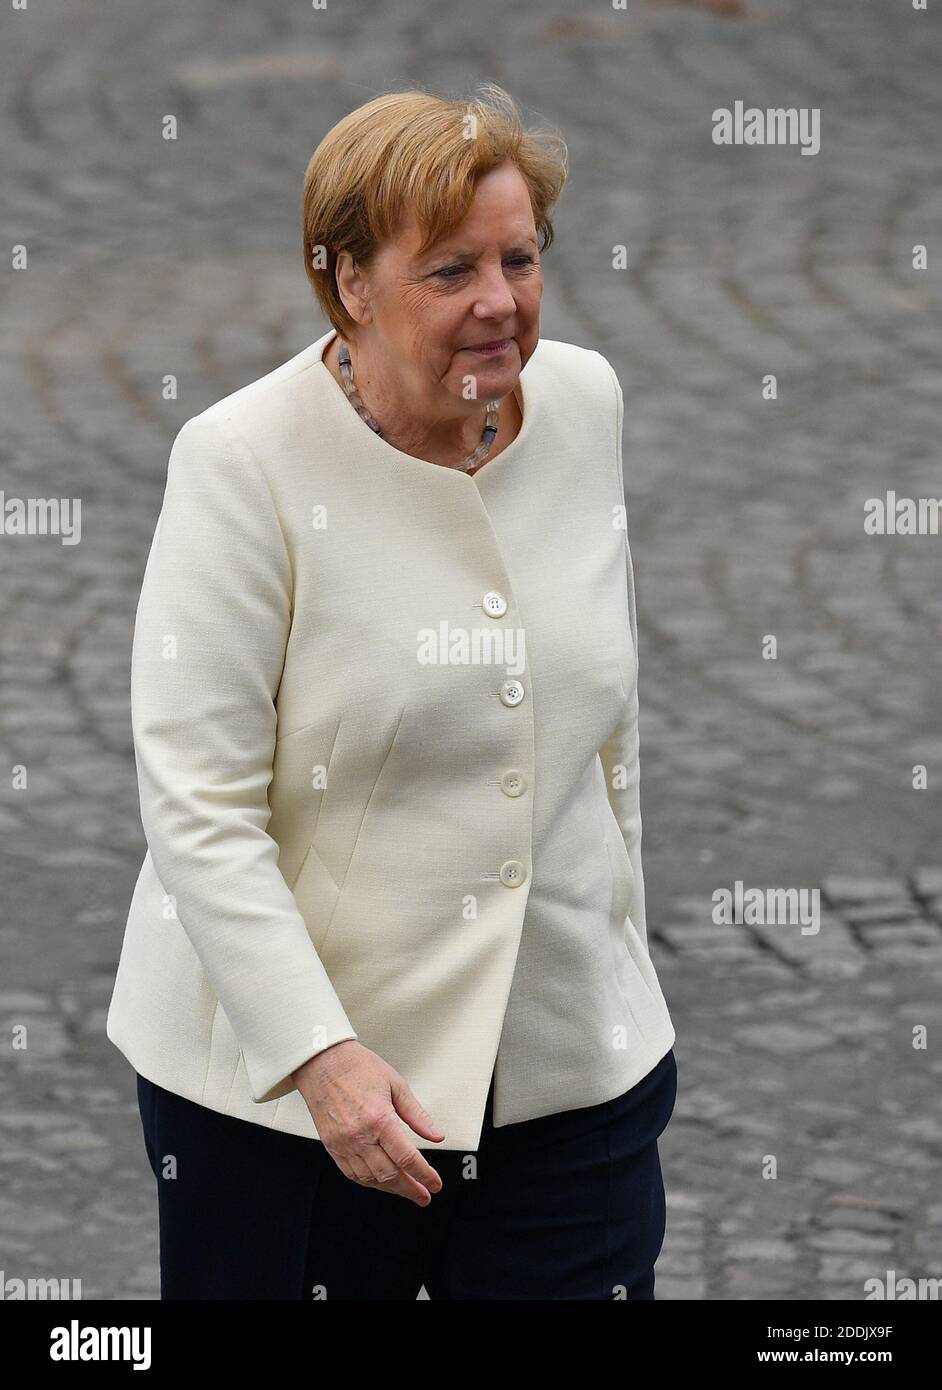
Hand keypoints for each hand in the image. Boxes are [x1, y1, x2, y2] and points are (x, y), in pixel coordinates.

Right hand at [292, 1040, 445, 1204]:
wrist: (322, 1062)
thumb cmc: (358, 1067)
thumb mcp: (396, 1084)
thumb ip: (417, 1115)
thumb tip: (436, 1136)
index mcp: (379, 1119)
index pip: (406, 1158)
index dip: (424, 1175)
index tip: (435, 1184)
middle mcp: (359, 1136)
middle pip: (389, 1174)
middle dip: (410, 1189)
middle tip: (424, 1195)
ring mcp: (343, 1144)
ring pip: (370, 1179)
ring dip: (391, 1189)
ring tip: (406, 1190)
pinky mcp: (331, 1146)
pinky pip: (352, 1174)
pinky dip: (369, 1182)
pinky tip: (381, 1181)